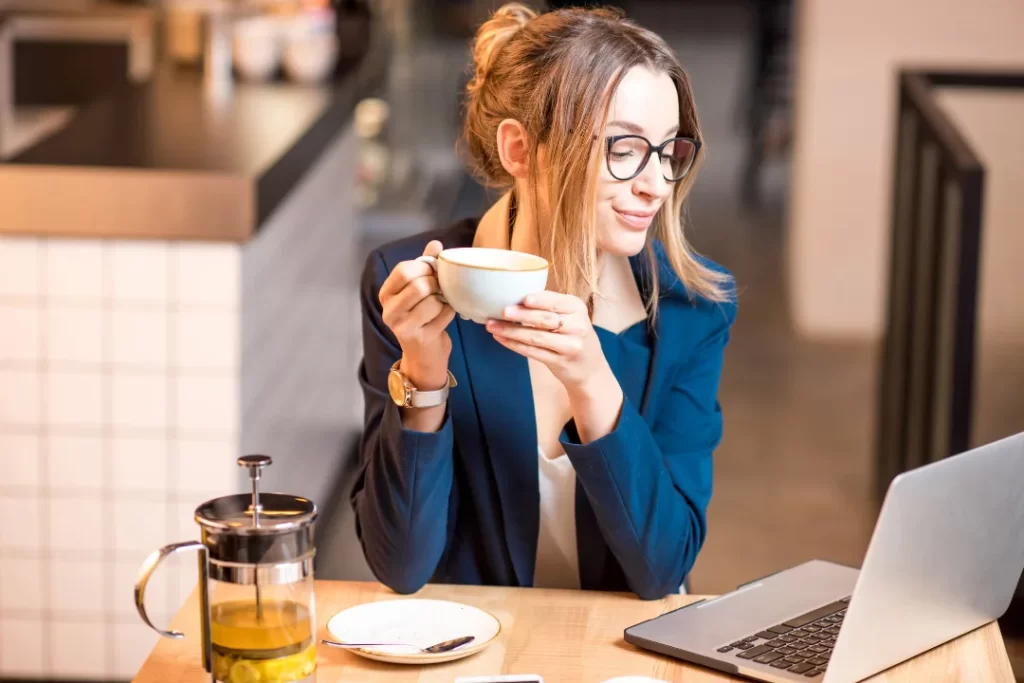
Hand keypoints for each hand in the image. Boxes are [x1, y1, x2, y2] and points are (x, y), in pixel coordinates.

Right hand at [379, 240, 454, 388]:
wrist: (424, 355)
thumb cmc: (422, 317)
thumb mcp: (418, 290)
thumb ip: (425, 266)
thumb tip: (435, 243)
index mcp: (386, 294)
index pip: (404, 270)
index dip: (425, 267)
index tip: (433, 273)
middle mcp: (390, 311)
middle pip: (420, 284)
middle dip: (437, 283)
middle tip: (441, 288)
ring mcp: (403, 326)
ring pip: (433, 300)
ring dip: (444, 299)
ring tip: (443, 303)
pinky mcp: (420, 337)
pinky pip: (444, 314)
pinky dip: (450, 312)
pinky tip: (445, 316)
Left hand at [485, 291, 612, 393]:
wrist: (590, 368)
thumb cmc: (573, 335)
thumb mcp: (571, 316)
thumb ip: (551, 306)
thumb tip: (515, 296)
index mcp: (578, 308)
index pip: (557, 302)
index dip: (540, 300)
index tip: (522, 298)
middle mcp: (577, 326)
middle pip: (545, 319)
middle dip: (521, 315)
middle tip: (502, 311)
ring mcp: (569, 346)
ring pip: (536, 337)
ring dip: (511, 331)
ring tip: (492, 326)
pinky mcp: (559, 362)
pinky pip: (533, 352)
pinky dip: (514, 344)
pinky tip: (501, 338)